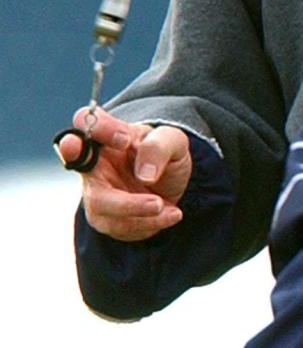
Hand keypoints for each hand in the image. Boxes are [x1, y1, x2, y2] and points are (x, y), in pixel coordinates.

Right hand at [55, 107, 191, 240]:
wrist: (169, 182)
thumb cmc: (162, 153)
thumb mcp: (172, 141)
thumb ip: (158, 147)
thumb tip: (145, 173)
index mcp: (107, 135)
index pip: (86, 121)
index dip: (100, 130)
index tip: (125, 140)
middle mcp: (94, 163)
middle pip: (86, 177)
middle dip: (115, 189)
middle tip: (156, 203)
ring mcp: (96, 192)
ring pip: (102, 208)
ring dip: (139, 212)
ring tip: (168, 208)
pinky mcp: (105, 217)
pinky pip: (119, 226)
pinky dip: (148, 224)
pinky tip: (170, 214)